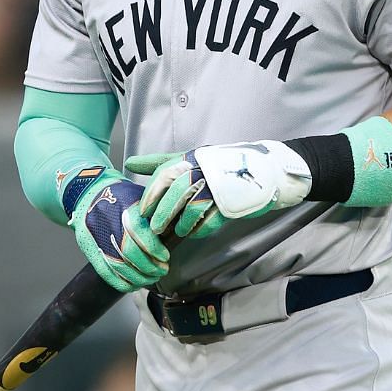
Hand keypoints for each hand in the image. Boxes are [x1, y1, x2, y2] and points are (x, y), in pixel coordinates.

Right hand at [60, 166, 169, 292]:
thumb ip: (153, 214)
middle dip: (149, 266)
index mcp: (122, 207)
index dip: (154, 249)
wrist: (88, 192)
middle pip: (129, 252)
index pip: (139, 232)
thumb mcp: (138, 196)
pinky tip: (134, 283)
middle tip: (161, 270)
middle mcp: (107, 222)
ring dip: (139, 277)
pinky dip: (123, 282)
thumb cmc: (118, 195)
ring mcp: (95, 237)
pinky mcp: (89, 249)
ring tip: (151, 277)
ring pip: (118, 266)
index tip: (165, 257)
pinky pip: (106, 272)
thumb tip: (172, 233)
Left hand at [129, 140, 312, 231]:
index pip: (164, 174)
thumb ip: (160, 163)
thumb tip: (129, 163)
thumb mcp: (189, 159)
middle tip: (154, 228)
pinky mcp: (232, 203)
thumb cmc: (218, 167)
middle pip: (176, 192)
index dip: (152, 194)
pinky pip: (210, 220)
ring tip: (175, 231)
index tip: (143, 211)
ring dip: (180, 223)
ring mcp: (220, 186)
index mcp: (192, 158)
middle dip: (162, 212)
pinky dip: (198, 229)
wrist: (262, 172)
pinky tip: (193, 232)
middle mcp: (205, 170)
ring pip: (192, 208)